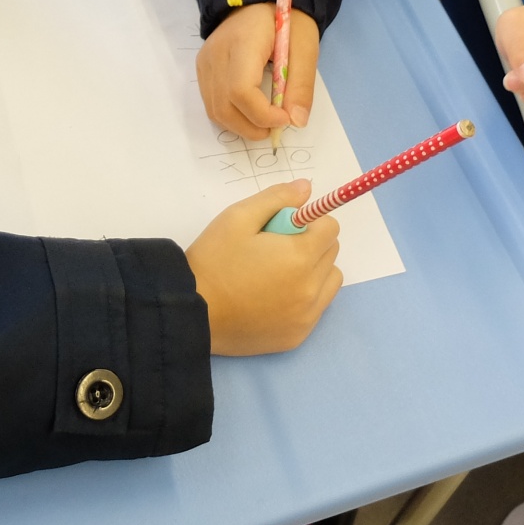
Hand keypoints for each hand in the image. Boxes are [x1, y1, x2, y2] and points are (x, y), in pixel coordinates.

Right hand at [187, 185, 341, 354]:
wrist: (192, 313)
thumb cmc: (214, 260)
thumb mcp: (238, 217)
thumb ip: (276, 198)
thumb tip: (306, 188)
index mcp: (300, 256)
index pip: (330, 227)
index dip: (308, 221)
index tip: (283, 227)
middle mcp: (311, 288)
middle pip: (331, 253)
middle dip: (311, 243)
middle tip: (274, 249)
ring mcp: (306, 316)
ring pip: (329, 281)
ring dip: (314, 271)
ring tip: (278, 273)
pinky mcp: (297, 336)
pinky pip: (316, 308)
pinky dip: (305, 298)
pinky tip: (274, 297)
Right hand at [197, 2, 318, 139]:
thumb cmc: (285, 19)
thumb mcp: (304, 47)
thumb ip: (301, 84)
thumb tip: (296, 122)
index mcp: (242, 44)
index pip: (241, 90)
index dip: (262, 114)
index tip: (285, 118)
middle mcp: (215, 55)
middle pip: (223, 106)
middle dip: (252, 127)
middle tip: (277, 126)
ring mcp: (205, 63)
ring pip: (215, 111)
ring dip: (241, 126)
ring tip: (265, 121)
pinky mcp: (203, 68)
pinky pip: (211, 103)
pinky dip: (231, 116)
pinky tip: (250, 111)